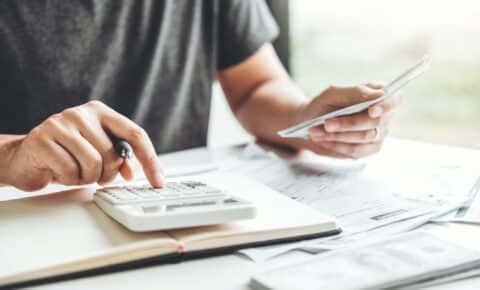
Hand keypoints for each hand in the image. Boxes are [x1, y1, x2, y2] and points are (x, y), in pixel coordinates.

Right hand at [3, 101, 163, 190]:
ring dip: (86, 178)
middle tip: (93, 175)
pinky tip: (59, 171)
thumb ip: (118, 158)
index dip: (150, 160)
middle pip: (114, 155)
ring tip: (74, 171)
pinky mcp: (43, 138)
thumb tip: (133, 171)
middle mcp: (82, 113)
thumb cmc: (66, 154)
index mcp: (101, 112)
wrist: (25, 156)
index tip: (158, 182)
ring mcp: (61, 123)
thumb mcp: (97, 152)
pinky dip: (68, 179)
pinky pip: (70, 171)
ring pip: (94, 164)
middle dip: (107, 174)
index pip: (135, 134)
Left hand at [298, 82, 400, 157]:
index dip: (386, 105)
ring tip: (317, 132)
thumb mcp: (333, 93)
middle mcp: (383, 114)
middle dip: (348, 124)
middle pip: (376, 122)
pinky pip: (357, 150)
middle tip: (326, 123)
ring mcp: (378, 133)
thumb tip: (378, 95)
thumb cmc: (323, 105)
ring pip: (365, 137)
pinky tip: (324, 140)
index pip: (393, 99)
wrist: (309, 123)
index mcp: (377, 94)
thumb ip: (355, 92)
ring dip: (339, 136)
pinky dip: (338, 146)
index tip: (372, 111)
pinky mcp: (369, 149)